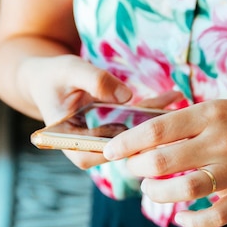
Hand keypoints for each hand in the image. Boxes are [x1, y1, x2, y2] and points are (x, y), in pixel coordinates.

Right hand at [20, 54, 181, 168]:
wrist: (47, 78)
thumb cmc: (53, 76)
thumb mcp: (70, 71)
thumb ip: (95, 80)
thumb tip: (127, 96)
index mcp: (70, 143)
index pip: (97, 155)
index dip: (124, 147)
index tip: (151, 135)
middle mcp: (89, 148)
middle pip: (122, 149)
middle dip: (149, 135)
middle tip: (176, 121)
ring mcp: (103, 141)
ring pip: (134, 137)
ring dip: (157, 122)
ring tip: (178, 101)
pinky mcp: (114, 130)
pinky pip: (137, 124)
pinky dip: (153, 110)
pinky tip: (174, 96)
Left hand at [103, 99, 226, 226]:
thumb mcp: (223, 107)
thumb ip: (189, 122)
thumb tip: (147, 138)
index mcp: (212, 114)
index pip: (156, 130)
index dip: (126, 143)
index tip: (110, 151)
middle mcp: (221, 142)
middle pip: (161, 162)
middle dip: (137, 169)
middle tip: (135, 169)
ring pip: (182, 191)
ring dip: (157, 194)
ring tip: (152, 190)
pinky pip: (212, 217)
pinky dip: (191, 221)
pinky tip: (182, 217)